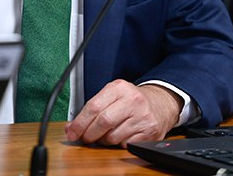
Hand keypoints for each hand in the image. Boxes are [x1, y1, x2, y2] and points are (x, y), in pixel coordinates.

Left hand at [64, 80, 182, 146]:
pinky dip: (118, 144)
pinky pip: (125, 144)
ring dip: (104, 140)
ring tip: (106, 135)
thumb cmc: (131, 101)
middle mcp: (132, 100)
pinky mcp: (149, 132)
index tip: (72, 132)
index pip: (93, 107)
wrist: (161, 103)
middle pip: (103, 122)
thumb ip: (92, 109)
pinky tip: (120, 136)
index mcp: (119, 88)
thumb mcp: (113, 95)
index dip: (79, 122)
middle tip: (85, 138)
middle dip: (89, 134)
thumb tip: (71, 127)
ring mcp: (142, 116)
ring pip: (113, 136)